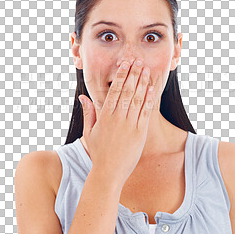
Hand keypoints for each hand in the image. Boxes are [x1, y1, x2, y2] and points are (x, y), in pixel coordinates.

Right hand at [78, 58, 153, 188]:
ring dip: (142, 83)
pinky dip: (148, 99)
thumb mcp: (89, 132)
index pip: (114, 90)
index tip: (125, 64)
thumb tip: (83, 97)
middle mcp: (118, 118)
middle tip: (138, 61)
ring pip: (137, 99)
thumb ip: (88, 112)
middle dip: (133, 74)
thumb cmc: (98, 152)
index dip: (121, 75)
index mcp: (105, 116)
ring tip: (146, 70)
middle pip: (127, 91)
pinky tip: (151, 89)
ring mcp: (130, 125)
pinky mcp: (140, 133)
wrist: (109, 172)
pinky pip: (145, 112)